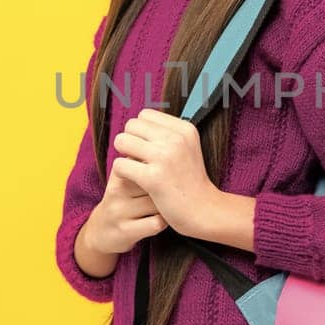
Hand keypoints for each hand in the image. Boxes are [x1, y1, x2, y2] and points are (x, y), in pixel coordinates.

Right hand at [83, 164, 167, 256]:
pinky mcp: (125, 231)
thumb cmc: (124, 200)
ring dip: (168, 206)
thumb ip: (143, 163)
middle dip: (168, 188)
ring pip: (157, 203)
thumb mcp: (126, 178)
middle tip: (172, 192)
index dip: (164, 169)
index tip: (170, 174)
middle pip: (156, 182)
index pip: (148, 163)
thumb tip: (168, 146)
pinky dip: (166, 221)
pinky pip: (157, 223)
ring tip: (166, 205)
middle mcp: (117, 190)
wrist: (100, 232)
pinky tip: (164, 219)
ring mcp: (119, 211)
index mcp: (119, 173)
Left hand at [110, 108, 219, 237]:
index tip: (147, 147)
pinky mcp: (153, 178)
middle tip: (137, 158)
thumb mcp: (188, 147)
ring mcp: (164, 158)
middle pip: (131, 125)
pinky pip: (120, 164)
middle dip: (129, 141)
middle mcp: (175, 139)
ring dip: (123, 155)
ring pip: (122, 141)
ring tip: (134, 167)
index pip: (145, 115)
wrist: (203, 209)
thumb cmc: (190, 180)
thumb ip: (167, 133)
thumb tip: (137, 123)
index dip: (141, 131)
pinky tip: (132, 179)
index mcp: (184, 129)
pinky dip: (122, 172)